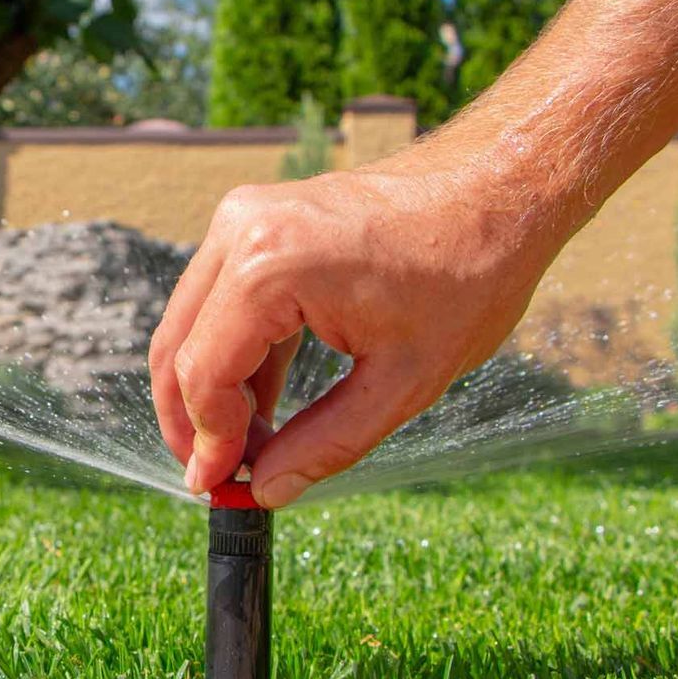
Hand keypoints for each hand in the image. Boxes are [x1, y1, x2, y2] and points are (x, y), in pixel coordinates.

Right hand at [149, 143, 568, 507]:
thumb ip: (326, 444)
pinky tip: (259, 403)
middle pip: (179, 346)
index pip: (203, 374)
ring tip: (245, 447)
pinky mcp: (258, 218)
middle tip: (218, 475)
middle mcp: (242, 230)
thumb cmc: (467, 275)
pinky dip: (230, 352)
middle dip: (191, 420)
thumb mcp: (404, 382)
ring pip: (191, 323)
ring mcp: (245, 216)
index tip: (223, 486)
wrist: (498, 189)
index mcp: (270, 267)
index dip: (207, 441)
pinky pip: (220, 298)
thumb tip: (265, 489)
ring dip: (208, 389)